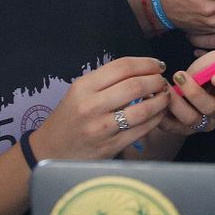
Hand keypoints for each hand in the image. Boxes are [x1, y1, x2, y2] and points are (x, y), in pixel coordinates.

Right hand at [30, 57, 168, 160]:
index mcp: (83, 87)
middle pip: (135, 86)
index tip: (158, 65)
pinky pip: (142, 129)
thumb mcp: (79, 93)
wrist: (51, 151)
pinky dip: (156, 119)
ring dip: (161, 100)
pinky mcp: (112, 146)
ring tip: (164, 97)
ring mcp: (102, 128)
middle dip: (156, 81)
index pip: (122, 67)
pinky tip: (158, 114)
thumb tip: (141, 70)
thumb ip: (105, 81)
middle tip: (162, 82)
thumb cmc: (69, 118)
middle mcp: (92, 105)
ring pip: (143, 109)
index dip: (146, 63)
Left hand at [152, 39, 214, 134]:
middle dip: (194, 92)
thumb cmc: (206, 73)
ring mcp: (202, 123)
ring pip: (191, 119)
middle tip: (179, 75)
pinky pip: (172, 128)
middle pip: (211, 108)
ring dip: (176, 103)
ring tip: (165, 87)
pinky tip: (156, 100)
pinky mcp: (183, 130)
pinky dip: (162, 115)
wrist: (187, 88)